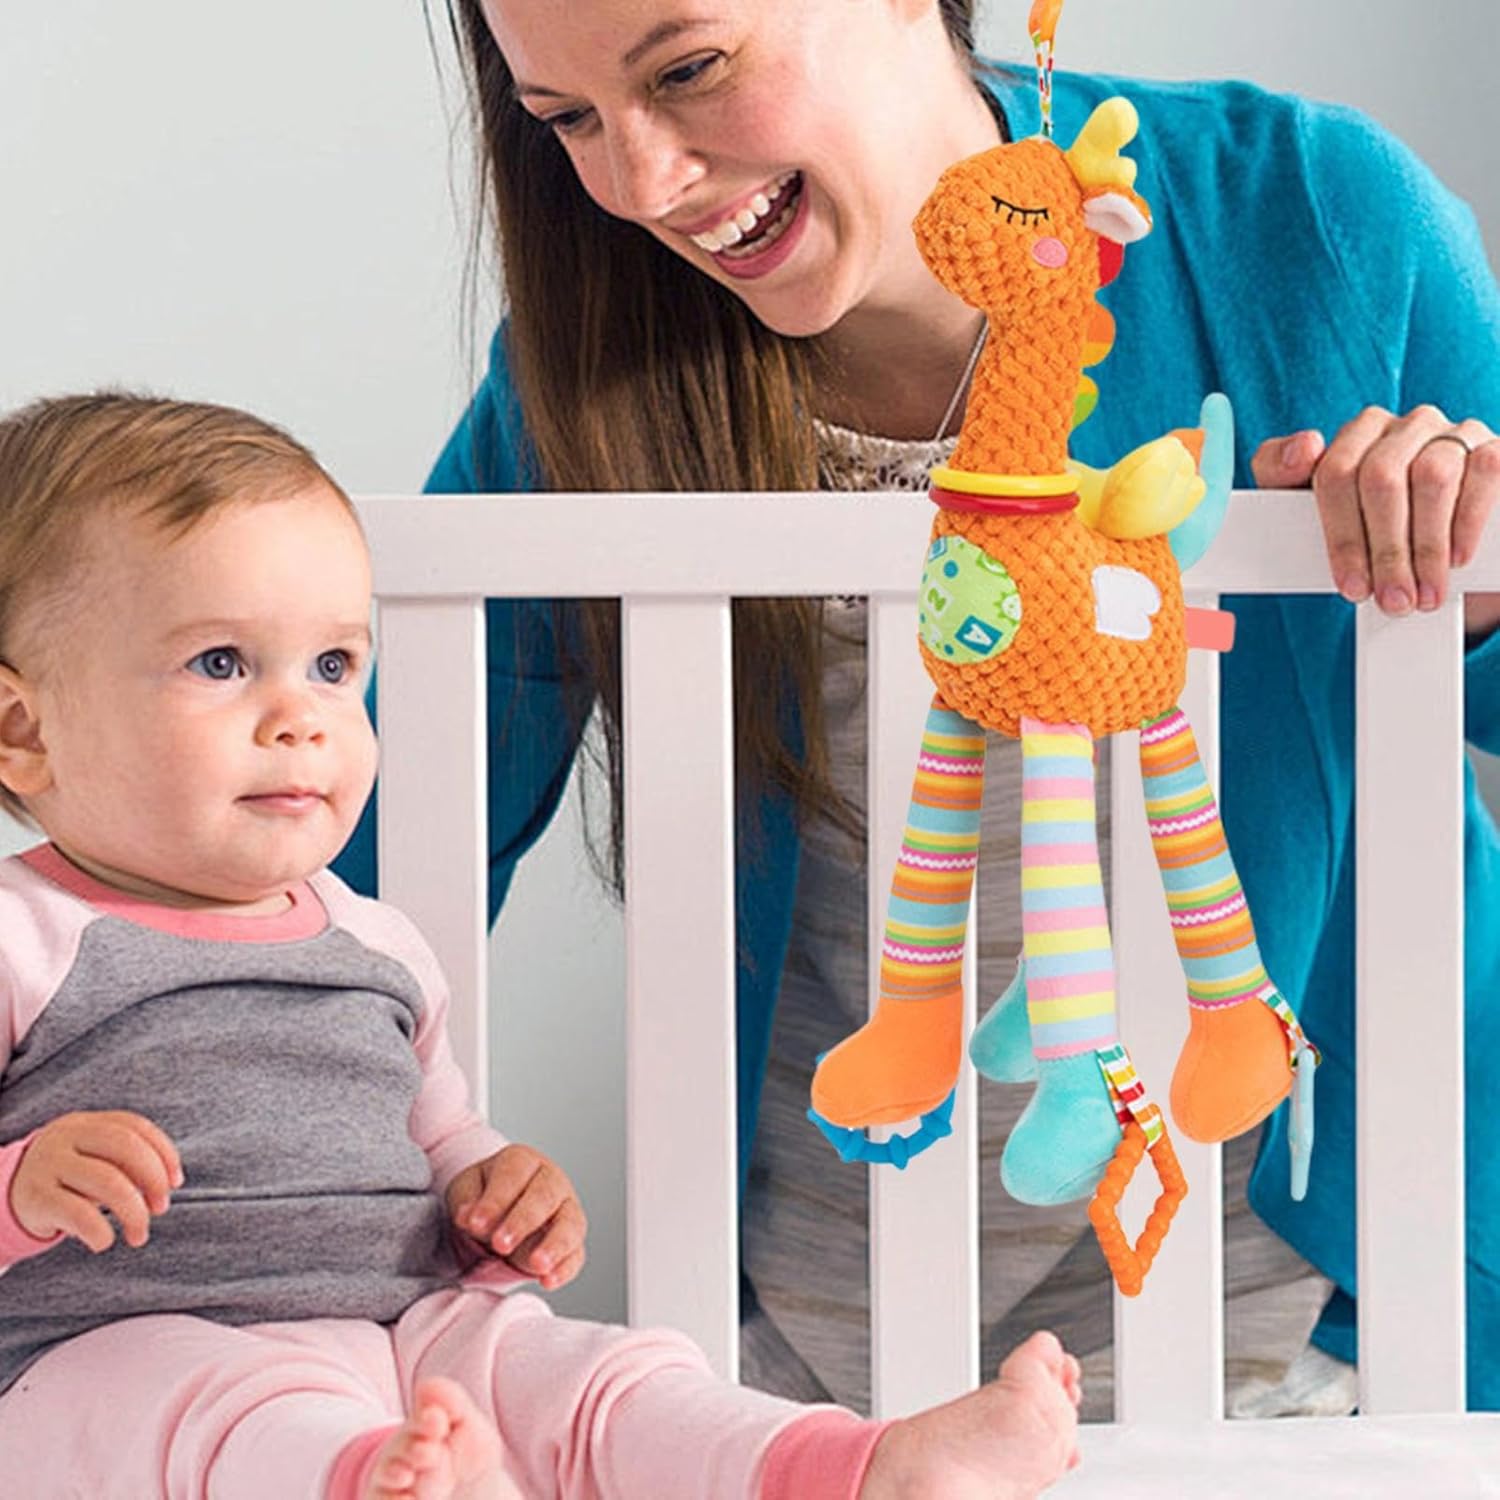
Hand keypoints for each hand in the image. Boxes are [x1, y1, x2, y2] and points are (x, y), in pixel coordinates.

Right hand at [9, 1110, 182, 1252]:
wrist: (5, 1194)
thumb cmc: (67, 1177)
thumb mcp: (93, 1159)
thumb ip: (127, 1162)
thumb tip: (168, 1184)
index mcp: (86, 1123)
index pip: (136, 1126)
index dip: (164, 1153)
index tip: (176, 1182)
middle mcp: (67, 1138)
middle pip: (126, 1147)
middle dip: (153, 1179)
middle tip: (161, 1208)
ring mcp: (49, 1166)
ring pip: (108, 1181)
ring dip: (134, 1212)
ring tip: (139, 1234)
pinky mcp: (36, 1198)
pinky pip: (78, 1213)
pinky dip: (100, 1231)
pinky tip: (104, 1241)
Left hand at [446, 1144, 586, 1290]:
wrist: (498, 1214)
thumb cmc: (484, 1196)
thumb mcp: (466, 1190)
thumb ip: (466, 1200)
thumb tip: (467, 1216)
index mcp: (523, 1161)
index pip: (514, 1174)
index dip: (495, 1199)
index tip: (475, 1223)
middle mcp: (551, 1181)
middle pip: (545, 1196)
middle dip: (522, 1221)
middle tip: (500, 1244)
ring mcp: (566, 1211)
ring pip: (570, 1224)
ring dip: (554, 1245)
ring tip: (536, 1265)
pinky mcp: (572, 1242)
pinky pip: (576, 1254)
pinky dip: (565, 1268)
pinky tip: (548, 1280)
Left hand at [1252, 406, 1499, 635]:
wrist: (1429, 519)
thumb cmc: (1362, 512)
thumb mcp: (1307, 496)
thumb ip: (1282, 471)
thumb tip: (1304, 450)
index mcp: (1359, 432)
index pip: (1337, 473)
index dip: (1342, 537)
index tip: (1351, 586)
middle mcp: (1407, 425)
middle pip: (1383, 478)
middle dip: (1385, 550)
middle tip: (1391, 599)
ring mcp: (1453, 433)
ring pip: (1433, 478)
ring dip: (1426, 547)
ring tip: (1422, 593)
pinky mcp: (1492, 448)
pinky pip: (1484, 473)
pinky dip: (1466, 523)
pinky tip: (1456, 559)